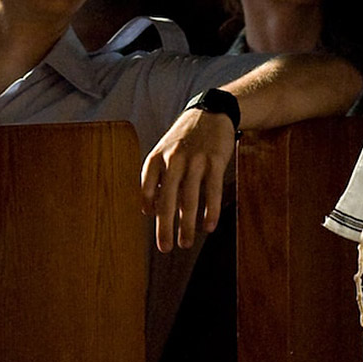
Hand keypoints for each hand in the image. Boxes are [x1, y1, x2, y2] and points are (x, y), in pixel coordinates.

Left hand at [140, 107, 235, 253]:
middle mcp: (173, 159)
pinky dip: (210, 211)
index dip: (148, 208)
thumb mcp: (164, 152)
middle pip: (166, 200)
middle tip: (165, 248)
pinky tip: (208, 227)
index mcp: (156, 158)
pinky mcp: (215, 161)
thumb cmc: (184, 139)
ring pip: (189, 199)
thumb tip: (148, 211)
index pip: (146, 188)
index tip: (151, 223)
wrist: (211, 113)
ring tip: (185, 243)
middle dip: (164, 227)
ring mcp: (195, 160)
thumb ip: (156, 179)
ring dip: (186, 225)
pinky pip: (212, 191)